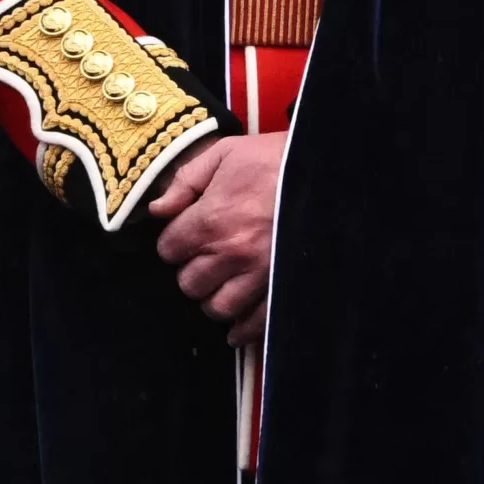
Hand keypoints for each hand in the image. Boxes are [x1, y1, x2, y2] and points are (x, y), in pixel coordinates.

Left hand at [150, 131, 286, 346]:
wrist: (327, 170)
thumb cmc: (274, 159)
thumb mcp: (225, 153)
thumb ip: (185, 181)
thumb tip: (157, 208)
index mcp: (211, 220)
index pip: (168, 251)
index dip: (174, 242)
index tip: (185, 234)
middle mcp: (232, 253)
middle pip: (189, 284)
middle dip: (192, 270)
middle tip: (205, 257)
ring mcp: (259, 275)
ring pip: (218, 308)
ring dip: (215, 296)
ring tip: (223, 280)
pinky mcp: (282, 288)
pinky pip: (254, 323)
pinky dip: (241, 329)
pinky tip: (236, 326)